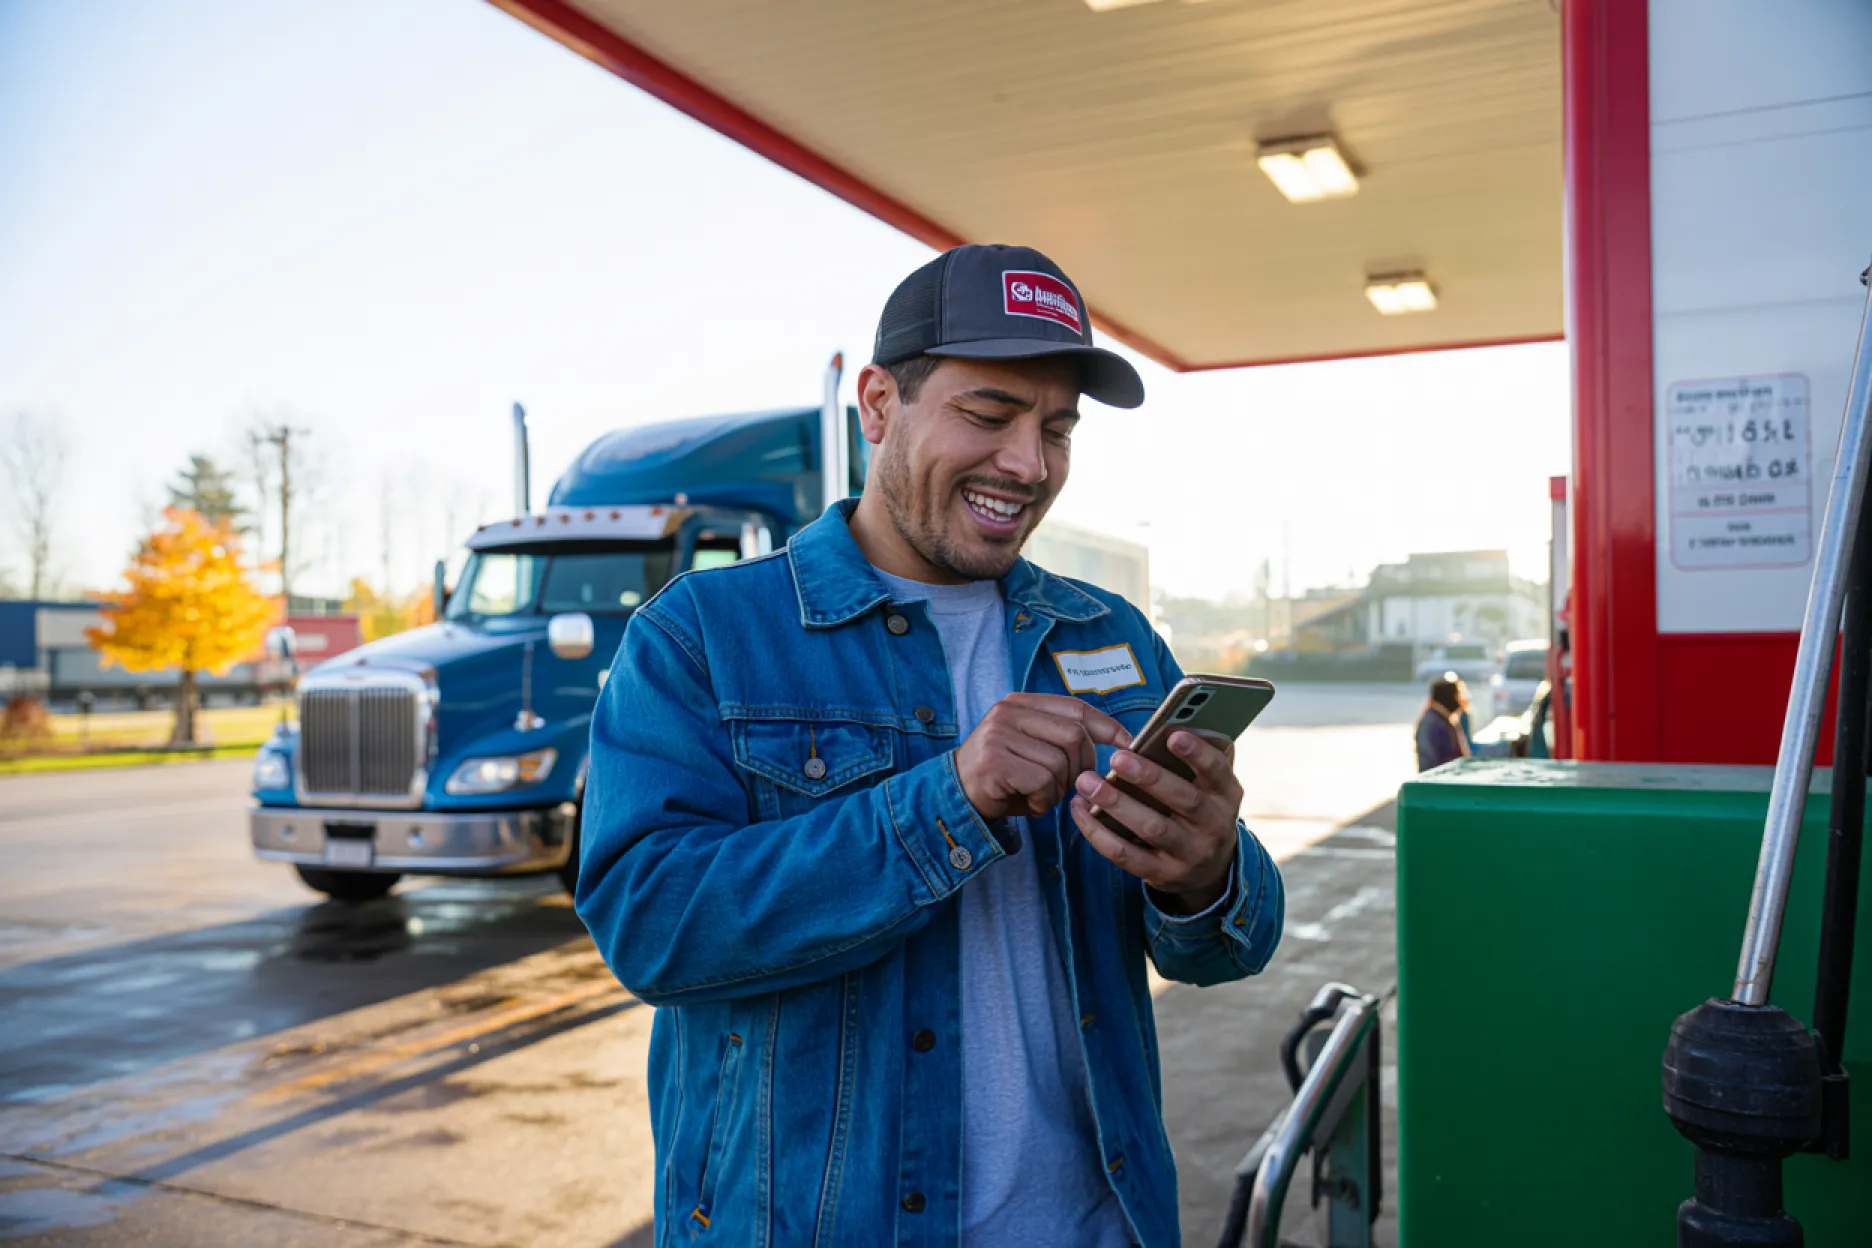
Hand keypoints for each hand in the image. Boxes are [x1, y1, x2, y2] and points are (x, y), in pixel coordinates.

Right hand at [956, 694, 1130, 819]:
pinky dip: (1042, 801)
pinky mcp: (994, 762)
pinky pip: (1042, 782)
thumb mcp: (1031, 746)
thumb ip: (1061, 737)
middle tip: (1068, 787)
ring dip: (1058, 790)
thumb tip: (1119, 741)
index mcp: (1020, 703)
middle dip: (1081, 768)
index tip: (1128, 745)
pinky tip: (1028, 803)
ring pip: (1059, 763)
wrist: (955, 798)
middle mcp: (1007, 712)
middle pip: (1073, 736)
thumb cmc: (1003, 776)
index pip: (1076, 707)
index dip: (1107, 727)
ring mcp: (998, 735)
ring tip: (1040, 796)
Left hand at [1068, 730, 1242, 912]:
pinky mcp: (1161, 874)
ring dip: (1117, 804)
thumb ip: (1198, 757)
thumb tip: (1180, 720)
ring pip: (1152, 828)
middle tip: (1117, 757)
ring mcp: (1188, 854)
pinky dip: (1098, 833)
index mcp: (1226, 796)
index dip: (1198, 754)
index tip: (1173, 735)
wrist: (1207, 871)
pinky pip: (1125, 855)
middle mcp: (1213, 827)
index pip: (1218, 772)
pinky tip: (1079, 809)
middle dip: (1149, 778)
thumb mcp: (1210, 786)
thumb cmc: (1200, 809)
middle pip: (1184, 801)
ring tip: (1087, 781)